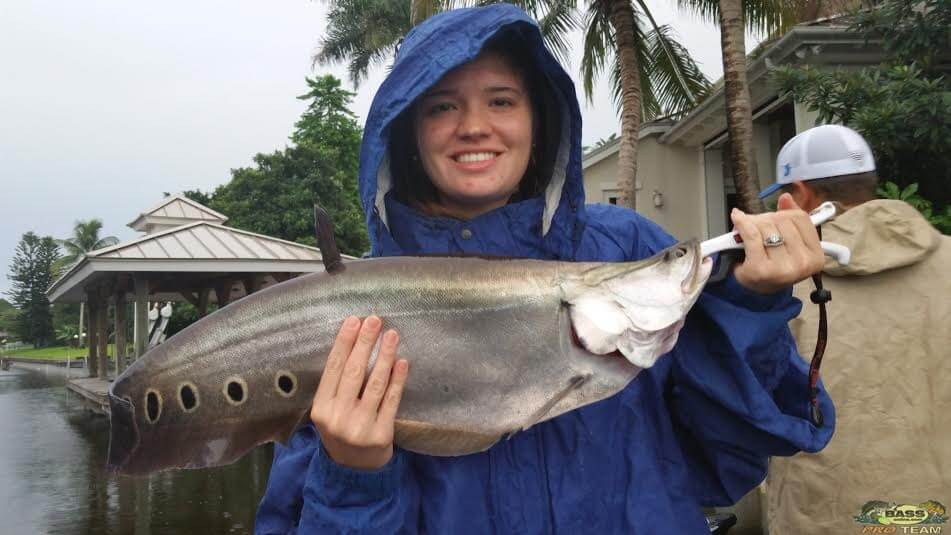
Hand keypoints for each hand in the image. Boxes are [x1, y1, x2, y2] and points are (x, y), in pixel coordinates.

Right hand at [311, 315, 409, 469]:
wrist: (354, 471)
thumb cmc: (341, 431)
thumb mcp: (329, 412)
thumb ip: (337, 386)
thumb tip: (354, 344)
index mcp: (321, 409)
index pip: (333, 368)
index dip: (344, 343)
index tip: (354, 321)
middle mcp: (338, 417)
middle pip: (354, 372)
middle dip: (365, 343)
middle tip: (375, 320)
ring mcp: (360, 426)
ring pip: (375, 384)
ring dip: (385, 356)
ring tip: (392, 335)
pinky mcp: (381, 434)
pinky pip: (391, 401)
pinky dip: (397, 380)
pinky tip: (402, 362)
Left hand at [730, 193, 824, 293]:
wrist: (754, 292)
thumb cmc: (772, 265)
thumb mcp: (788, 244)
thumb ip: (791, 219)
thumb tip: (786, 198)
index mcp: (816, 256)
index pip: (800, 218)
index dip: (783, 213)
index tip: (774, 218)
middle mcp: (803, 264)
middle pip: (781, 220)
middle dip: (765, 218)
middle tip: (757, 227)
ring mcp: (783, 268)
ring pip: (766, 226)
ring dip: (752, 223)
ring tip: (748, 231)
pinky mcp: (761, 268)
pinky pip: (751, 234)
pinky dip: (742, 223)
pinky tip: (737, 218)